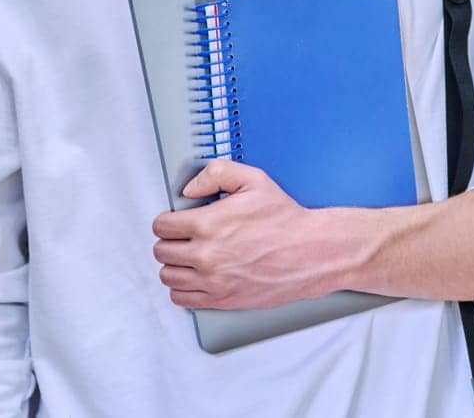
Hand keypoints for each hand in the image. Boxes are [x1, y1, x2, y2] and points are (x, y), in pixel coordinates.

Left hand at [151, 159, 340, 310]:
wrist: (311, 253)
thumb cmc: (285, 219)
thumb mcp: (253, 180)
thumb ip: (216, 174)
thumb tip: (189, 189)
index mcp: (208, 224)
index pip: (161, 227)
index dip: (166, 220)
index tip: (174, 220)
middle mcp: (206, 256)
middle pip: (161, 252)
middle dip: (169, 241)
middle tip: (183, 237)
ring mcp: (213, 281)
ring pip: (168, 276)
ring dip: (174, 265)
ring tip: (188, 257)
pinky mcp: (222, 300)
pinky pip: (182, 298)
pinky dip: (183, 288)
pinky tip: (194, 277)